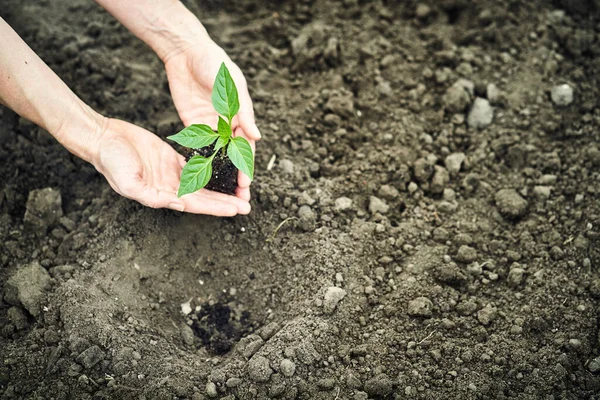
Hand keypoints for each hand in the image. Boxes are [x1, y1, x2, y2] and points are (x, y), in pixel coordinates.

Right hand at [92, 118, 250, 215]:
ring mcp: (172, 174)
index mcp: (162, 195)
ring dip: (222, 188)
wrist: (103, 138)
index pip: (197, 204)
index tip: (237, 209)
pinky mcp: (172, 159)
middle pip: (205, 197)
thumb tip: (179, 206)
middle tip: (248, 206)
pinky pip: (197, 166)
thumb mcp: (128, 181)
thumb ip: (152, 196)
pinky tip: (226, 170)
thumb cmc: (111, 161)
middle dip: (226, 202)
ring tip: (241, 191)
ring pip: (204, 183)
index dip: (217, 207)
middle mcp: (170, 188)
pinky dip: (211, 169)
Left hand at [164, 40, 260, 202]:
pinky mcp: (193, 125)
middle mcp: (228, 124)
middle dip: (236, 177)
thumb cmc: (215, 63)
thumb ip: (243, 111)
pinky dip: (202, 162)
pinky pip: (199, 147)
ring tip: (221, 195)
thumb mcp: (232, 85)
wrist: (186, 51)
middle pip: (233, 157)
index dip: (246, 167)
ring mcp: (211, 126)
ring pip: (217, 156)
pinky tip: (201, 178)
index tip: (246, 185)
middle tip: (237, 199)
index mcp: (241, 116)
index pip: (246, 147)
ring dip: (220, 175)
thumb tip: (257, 136)